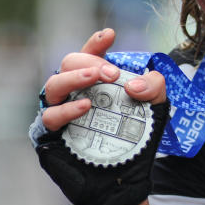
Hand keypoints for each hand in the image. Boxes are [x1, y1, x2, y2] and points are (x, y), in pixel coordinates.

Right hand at [40, 28, 166, 130]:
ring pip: (54, 85)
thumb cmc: (135, 130)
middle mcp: (74, 89)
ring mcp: (61, 108)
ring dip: (73, 78)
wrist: (129, 169)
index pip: (91, 52)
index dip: (97, 42)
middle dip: (90, 62)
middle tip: (113, 73)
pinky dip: (66, 110)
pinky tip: (85, 106)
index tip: (110, 35)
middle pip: (70, 62)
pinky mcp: (55, 132)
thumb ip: (153, 87)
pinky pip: (51, 116)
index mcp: (95, 77)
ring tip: (94, 79)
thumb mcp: (154, 103)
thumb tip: (134, 86)